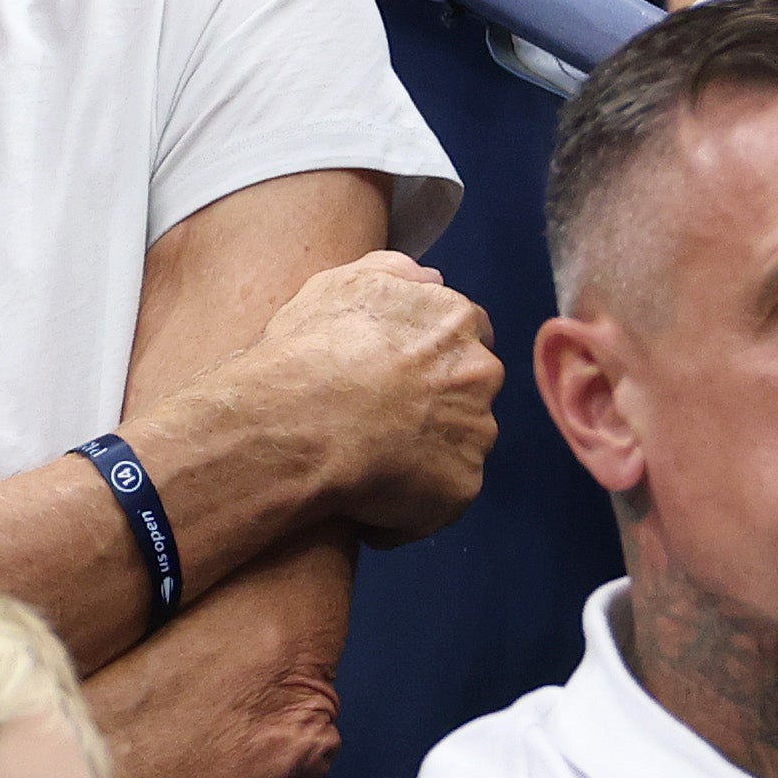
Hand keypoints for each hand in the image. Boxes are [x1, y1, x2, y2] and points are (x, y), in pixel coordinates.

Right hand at [203, 250, 499, 545]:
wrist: (299, 423)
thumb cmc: (311, 350)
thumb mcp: (340, 284)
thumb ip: (394, 273)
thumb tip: (430, 280)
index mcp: (454, 319)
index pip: (467, 332)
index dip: (430, 355)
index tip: (397, 373)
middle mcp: (479, 371)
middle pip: (469, 388)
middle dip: (436, 402)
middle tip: (380, 419)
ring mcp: (476, 432)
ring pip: (458, 444)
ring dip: (424, 453)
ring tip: (366, 464)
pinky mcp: (462, 485)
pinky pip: (439, 498)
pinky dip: (409, 503)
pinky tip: (363, 501)